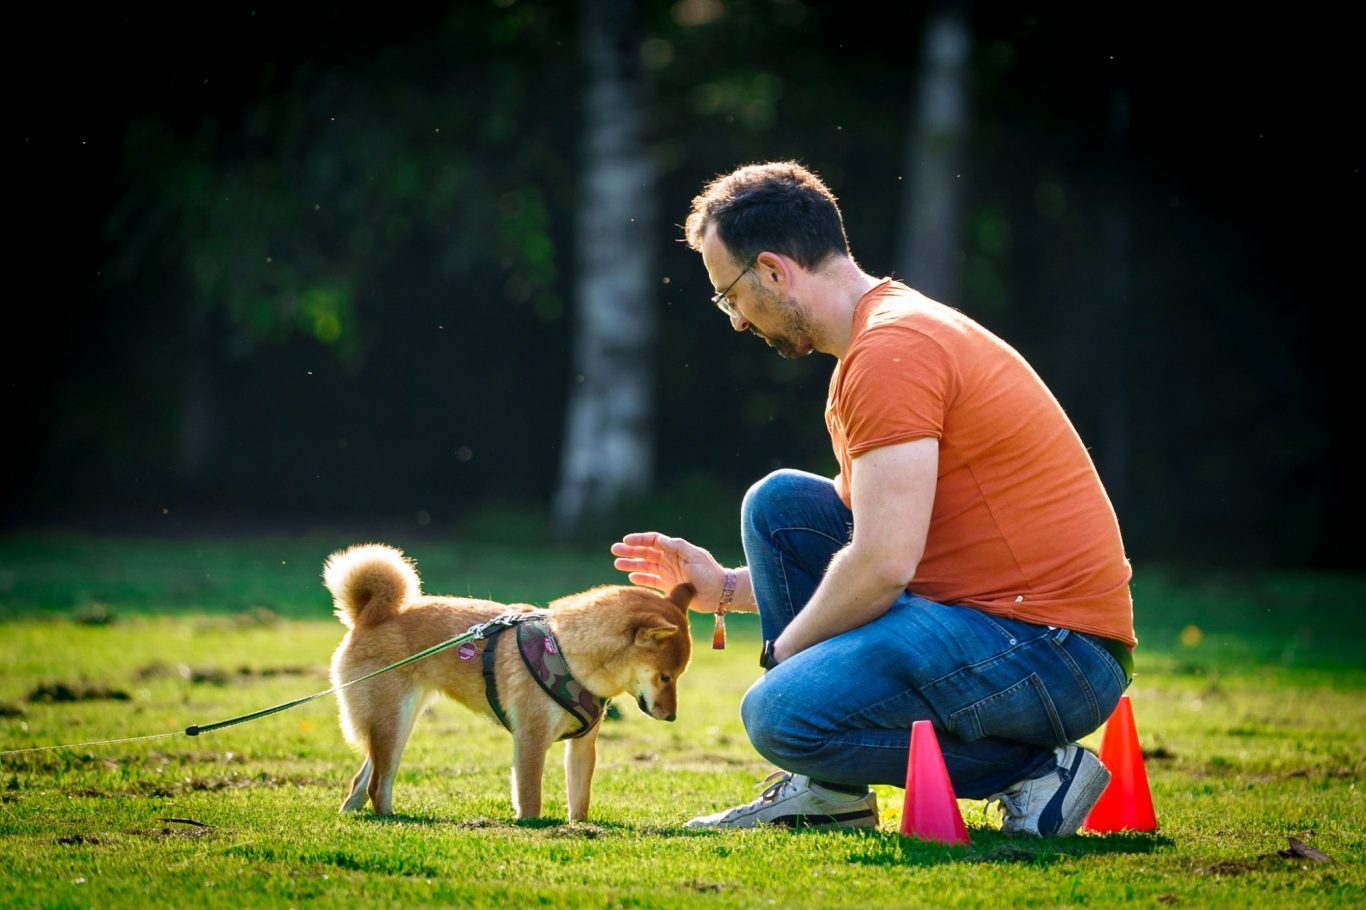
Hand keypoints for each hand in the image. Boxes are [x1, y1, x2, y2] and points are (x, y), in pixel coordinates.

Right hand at [610, 531, 725, 612]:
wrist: (718, 593)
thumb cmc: (708, 572)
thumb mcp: (694, 555)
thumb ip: (677, 546)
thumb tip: (659, 539)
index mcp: (675, 550)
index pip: (653, 541)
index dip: (639, 540)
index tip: (626, 541)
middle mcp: (669, 560)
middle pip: (646, 553)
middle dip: (630, 551)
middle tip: (614, 551)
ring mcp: (668, 573)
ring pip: (645, 567)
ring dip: (631, 565)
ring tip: (617, 564)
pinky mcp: (669, 587)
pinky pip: (651, 581)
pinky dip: (641, 579)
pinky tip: (631, 577)